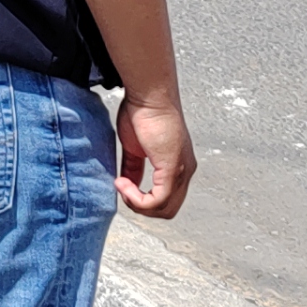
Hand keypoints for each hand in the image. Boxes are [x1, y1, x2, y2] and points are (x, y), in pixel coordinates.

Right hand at [114, 93, 194, 219]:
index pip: (166, 199)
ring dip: (137, 204)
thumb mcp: (135, 147)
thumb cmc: (143, 112)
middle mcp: (185, 171)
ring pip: (164, 209)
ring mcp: (181, 171)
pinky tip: (123, 183)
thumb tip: (126, 183)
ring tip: (121, 186)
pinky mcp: (173, 169)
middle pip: (167, 210)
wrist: (149, 96)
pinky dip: (137, 199)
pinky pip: (157, 200)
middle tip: (122, 190)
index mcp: (179, 166)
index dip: (142, 200)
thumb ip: (133, 168)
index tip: (122, 184)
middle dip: (140, 207)